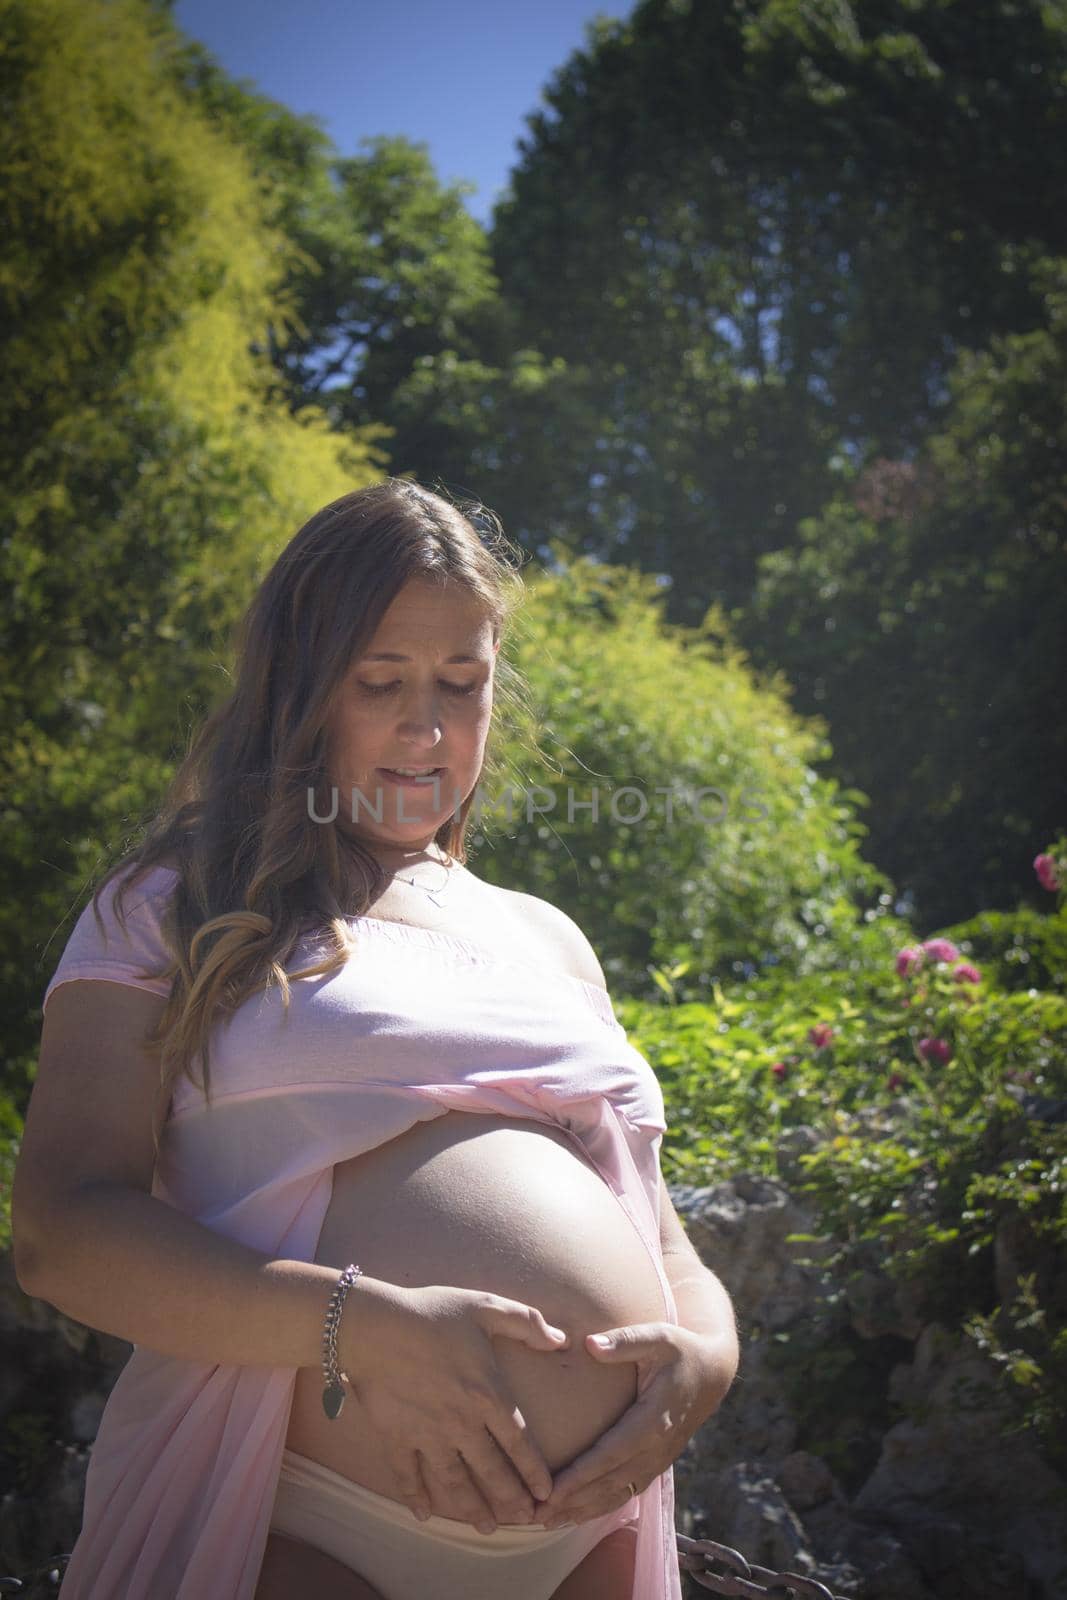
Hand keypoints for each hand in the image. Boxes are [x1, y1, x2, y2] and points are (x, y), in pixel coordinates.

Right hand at [340, 1279, 567, 1532]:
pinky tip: (424, 1515)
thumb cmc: (431, 1313)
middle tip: (525, 1520)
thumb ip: (526, 1323)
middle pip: (492, 1471)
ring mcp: (428, 1435)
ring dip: (473, 1509)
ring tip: (487, 1528)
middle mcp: (461, 1423)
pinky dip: (416, 1497)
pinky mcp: (396, 1438)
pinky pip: (408, 1476)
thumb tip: (561, 1338)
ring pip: (456, 1482)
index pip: (519, 1442)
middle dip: (511, 1500)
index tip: (546, 1494)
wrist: (374, 1325)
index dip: (535, 1472)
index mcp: (487, 1394)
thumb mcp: (485, 1306)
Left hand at [534, 1321, 734, 1528]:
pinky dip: (600, 1506)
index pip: (612, 1454)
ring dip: (583, 1510)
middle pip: (610, 1483)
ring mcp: (657, 1460)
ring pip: (618, 1494)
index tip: (552, 1491)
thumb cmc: (681, 1351)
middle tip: (537, 1515)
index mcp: (653, 1420)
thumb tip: (590, 1344)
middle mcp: (656, 1448)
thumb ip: (624, 1341)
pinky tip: (575, 1514)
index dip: (582, 1475)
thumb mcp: (658, 1337)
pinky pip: (626, 1491)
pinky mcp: (655, 1464)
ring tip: (547, 1522)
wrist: (712, 1375)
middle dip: (573, 1501)